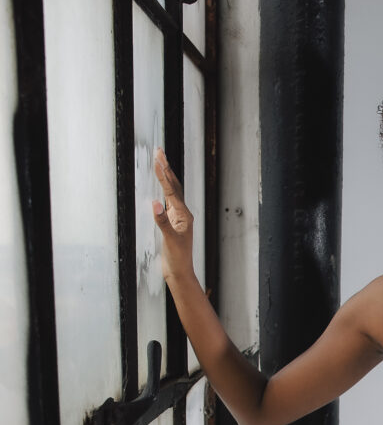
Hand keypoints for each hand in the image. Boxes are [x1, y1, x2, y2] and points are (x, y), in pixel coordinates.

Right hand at [152, 147, 195, 283]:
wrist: (180, 272)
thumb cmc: (177, 259)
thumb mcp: (170, 240)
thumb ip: (162, 221)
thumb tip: (155, 203)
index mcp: (184, 215)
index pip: (171, 190)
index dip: (163, 175)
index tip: (157, 159)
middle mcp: (183, 213)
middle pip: (174, 186)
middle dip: (166, 168)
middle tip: (159, 151)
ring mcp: (178, 217)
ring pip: (171, 191)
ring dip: (165, 176)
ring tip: (160, 161)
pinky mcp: (172, 222)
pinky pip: (168, 200)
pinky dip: (163, 189)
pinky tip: (160, 185)